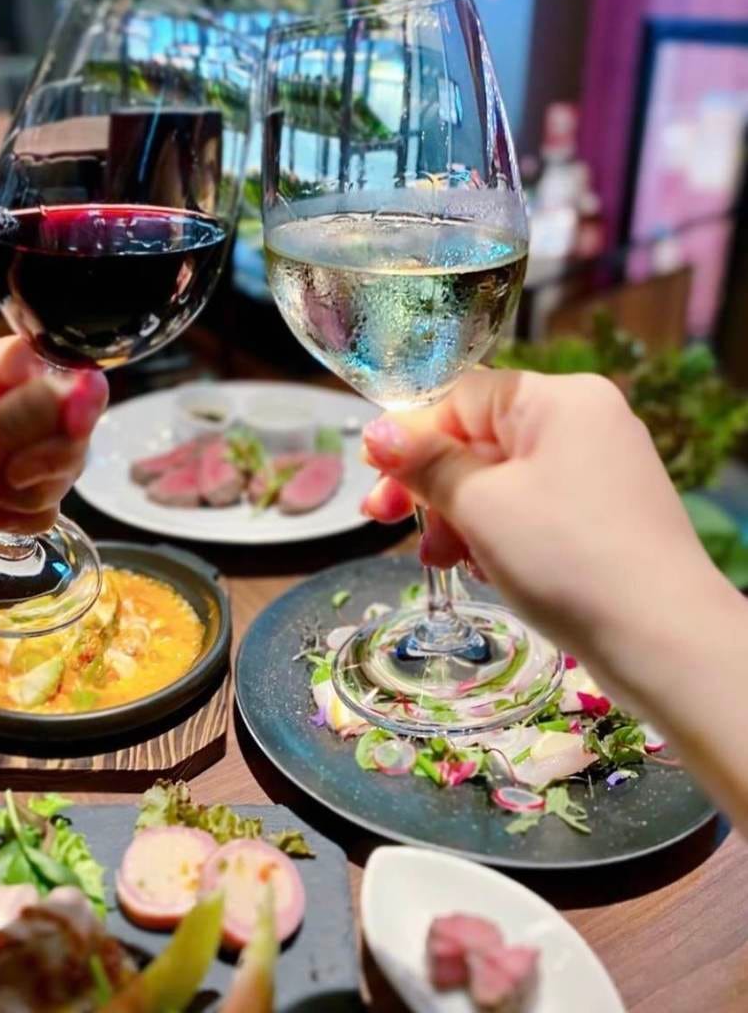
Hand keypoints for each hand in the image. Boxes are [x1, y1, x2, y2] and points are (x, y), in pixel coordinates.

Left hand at [0, 338, 106, 586]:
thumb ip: (11, 423)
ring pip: (52, 460)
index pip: (48, 365)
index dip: (70, 397)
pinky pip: (32, 496)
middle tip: (13, 480)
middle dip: (54, 454)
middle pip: (60, 417)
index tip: (65, 435)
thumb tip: (85, 385)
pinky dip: (27, 514)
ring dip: (41, 489)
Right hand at [361, 369, 727, 666]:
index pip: (461, 397)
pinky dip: (496, 532)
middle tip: (386, 520)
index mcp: (559, 399)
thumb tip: (375, 431)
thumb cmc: (566, 558)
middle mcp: (585, 421)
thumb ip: (425, 463)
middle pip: (479, 438)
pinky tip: (481, 569)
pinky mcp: (604, 514)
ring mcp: (599, 469)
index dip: (411, 436)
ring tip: (440, 561)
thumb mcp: (480, 505)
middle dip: (430, 484)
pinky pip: (530, 507)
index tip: (375, 479)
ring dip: (458, 516)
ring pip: (500, 478)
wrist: (665, 642)